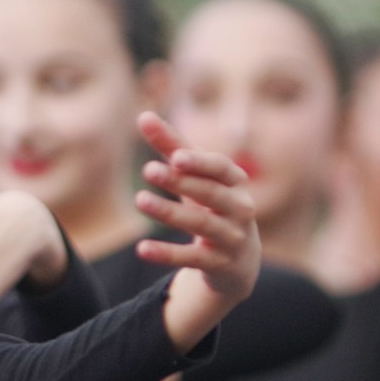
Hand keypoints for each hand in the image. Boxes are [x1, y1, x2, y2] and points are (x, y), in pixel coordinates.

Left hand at [135, 113, 260, 350]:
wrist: (239, 261)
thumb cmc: (213, 206)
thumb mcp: (197, 178)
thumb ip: (172, 147)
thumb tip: (143, 115)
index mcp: (235, 183)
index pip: (221, 168)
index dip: (200, 162)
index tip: (175, 155)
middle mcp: (239, 209)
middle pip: (209, 194)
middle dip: (181, 182)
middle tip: (148, 170)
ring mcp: (231, 238)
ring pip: (200, 225)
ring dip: (169, 213)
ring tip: (140, 200)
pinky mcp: (218, 265)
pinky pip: (191, 259)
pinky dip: (167, 254)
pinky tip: (141, 248)